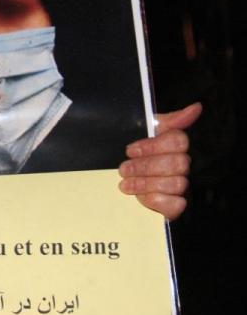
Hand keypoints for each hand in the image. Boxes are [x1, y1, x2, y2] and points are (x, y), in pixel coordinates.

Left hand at [118, 103, 201, 219]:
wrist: (120, 180)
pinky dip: (157, 201)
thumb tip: (195, 108)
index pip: (178, 141)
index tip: (130, 150)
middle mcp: (181, 166)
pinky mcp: (173, 207)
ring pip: (176, 183)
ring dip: (146, 183)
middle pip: (177, 163)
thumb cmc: (135, 155)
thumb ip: (168, 120)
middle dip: (145, 166)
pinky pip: (176, 205)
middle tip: (124, 169)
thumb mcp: (144, 133)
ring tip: (126, 183)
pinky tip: (141, 197)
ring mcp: (179, 187)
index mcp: (175, 147)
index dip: (152, 146)